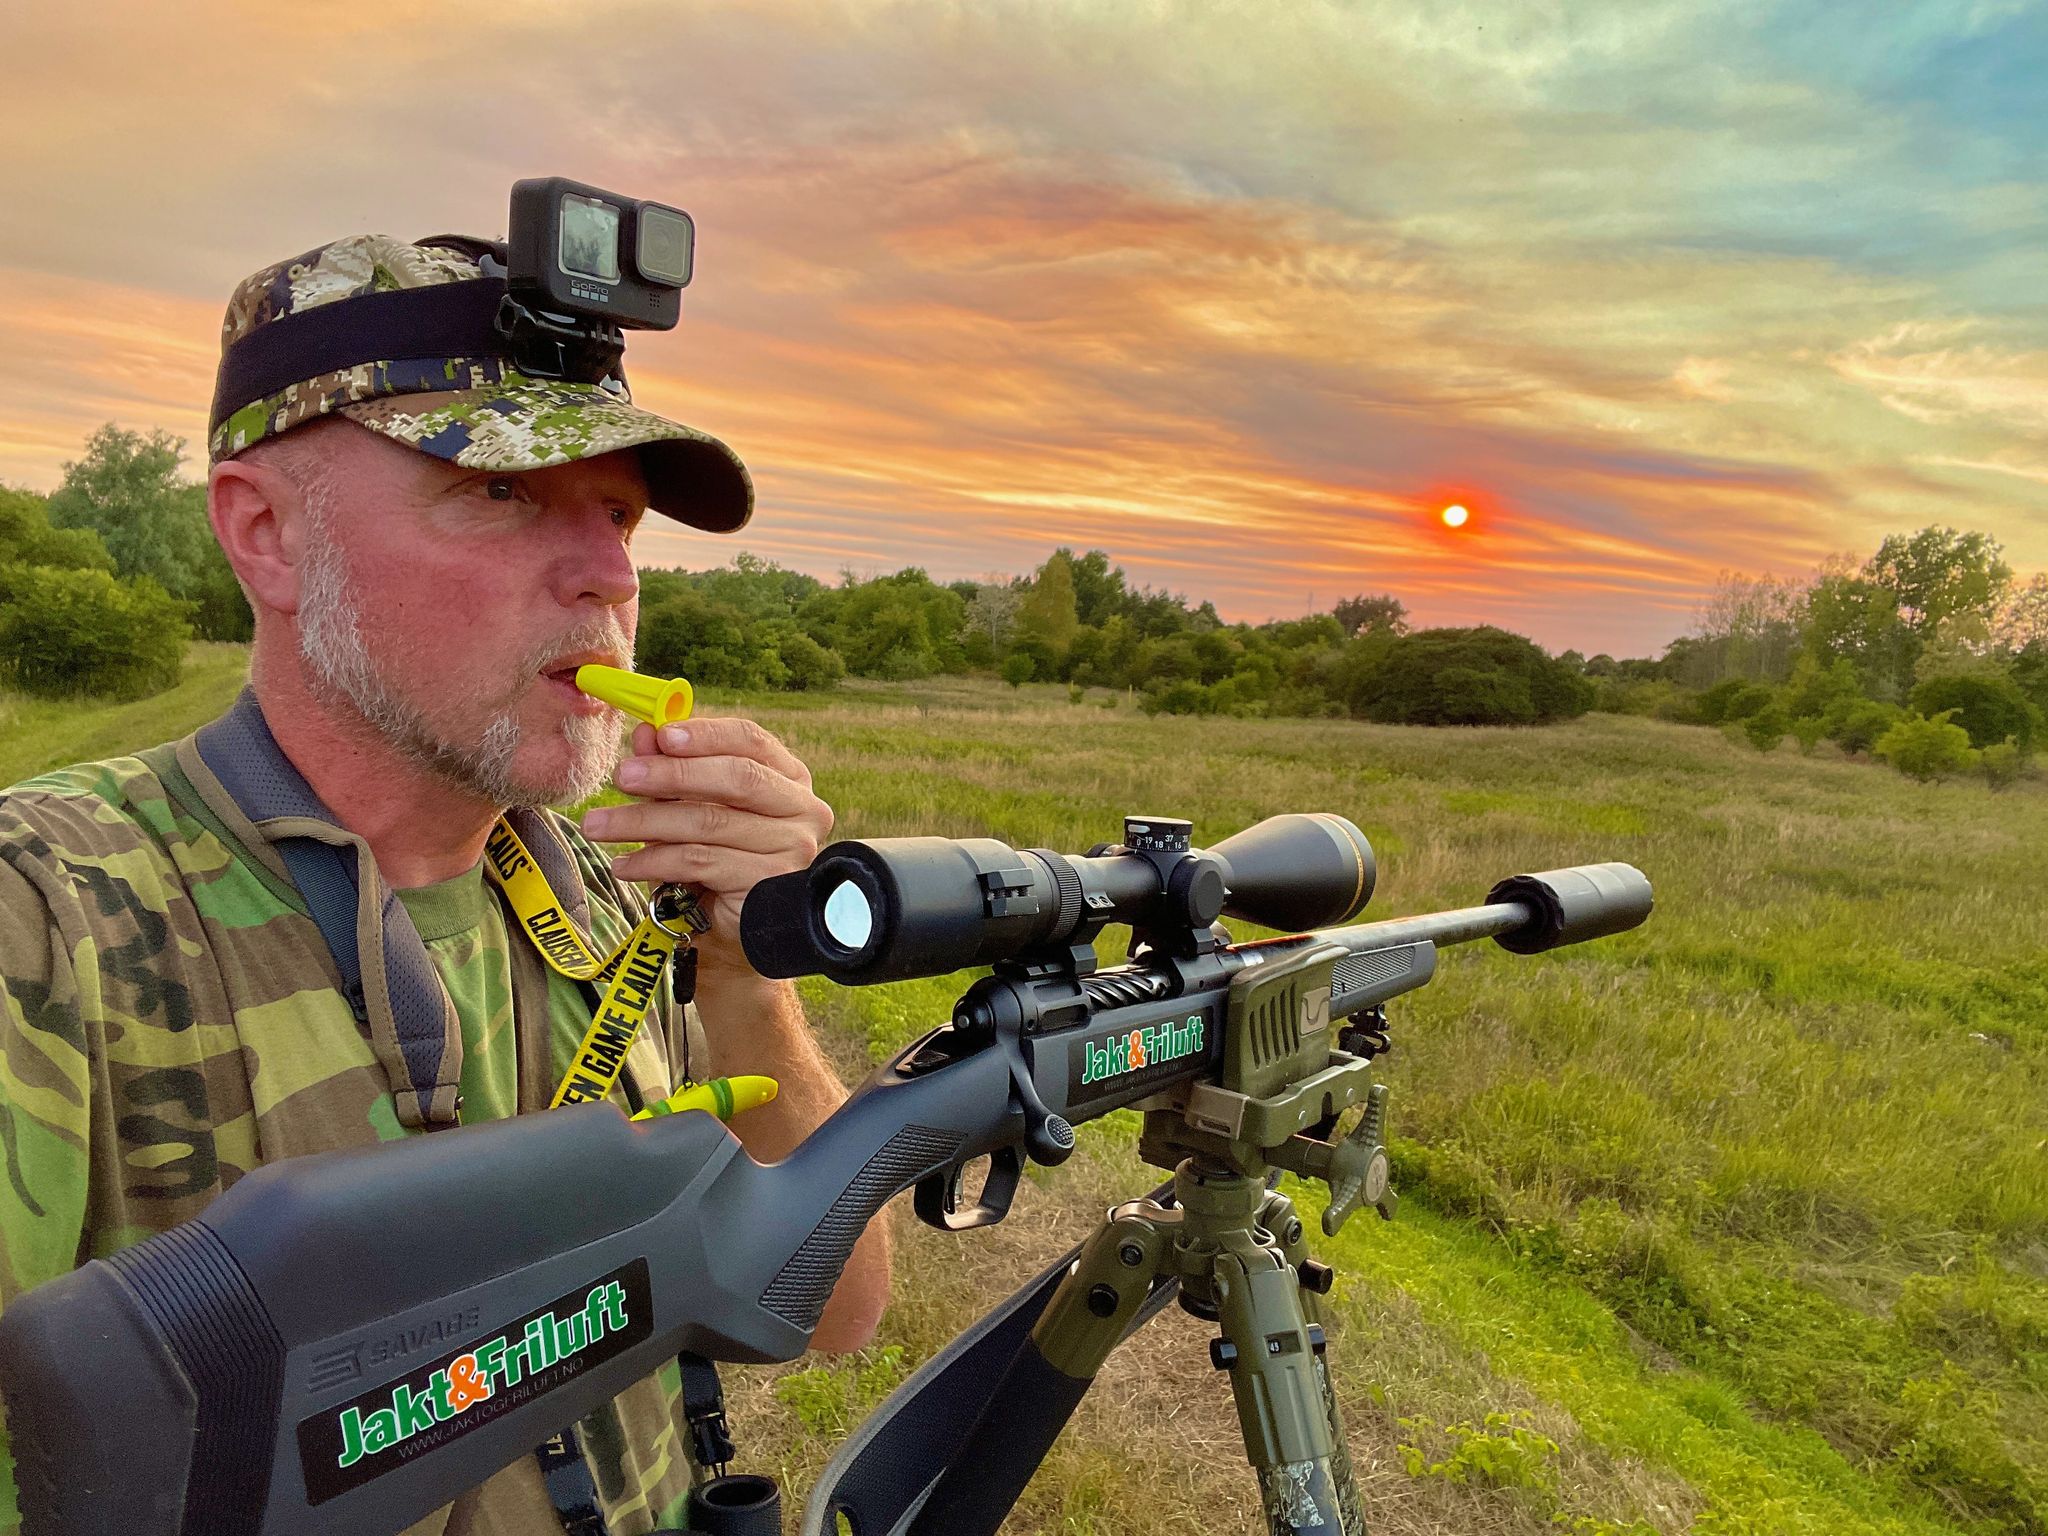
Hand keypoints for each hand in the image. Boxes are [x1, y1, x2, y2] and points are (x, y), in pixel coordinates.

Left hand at [579, 717, 832, 977]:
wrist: (727, 931)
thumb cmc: (713, 858)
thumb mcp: (688, 806)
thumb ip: (672, 767)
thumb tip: (644, 733)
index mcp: (789, 778)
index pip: (751, 741)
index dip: (705, 734)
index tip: (660, 735)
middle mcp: (801, 809)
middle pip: (736, 778)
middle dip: (671, 774)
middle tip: (622, 777)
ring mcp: (791, 848)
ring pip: (710, 822)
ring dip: (645, 822)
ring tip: (599, 825)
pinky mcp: (767, 884)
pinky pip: (701, 862)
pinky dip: (654, 861)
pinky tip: (624, 864)